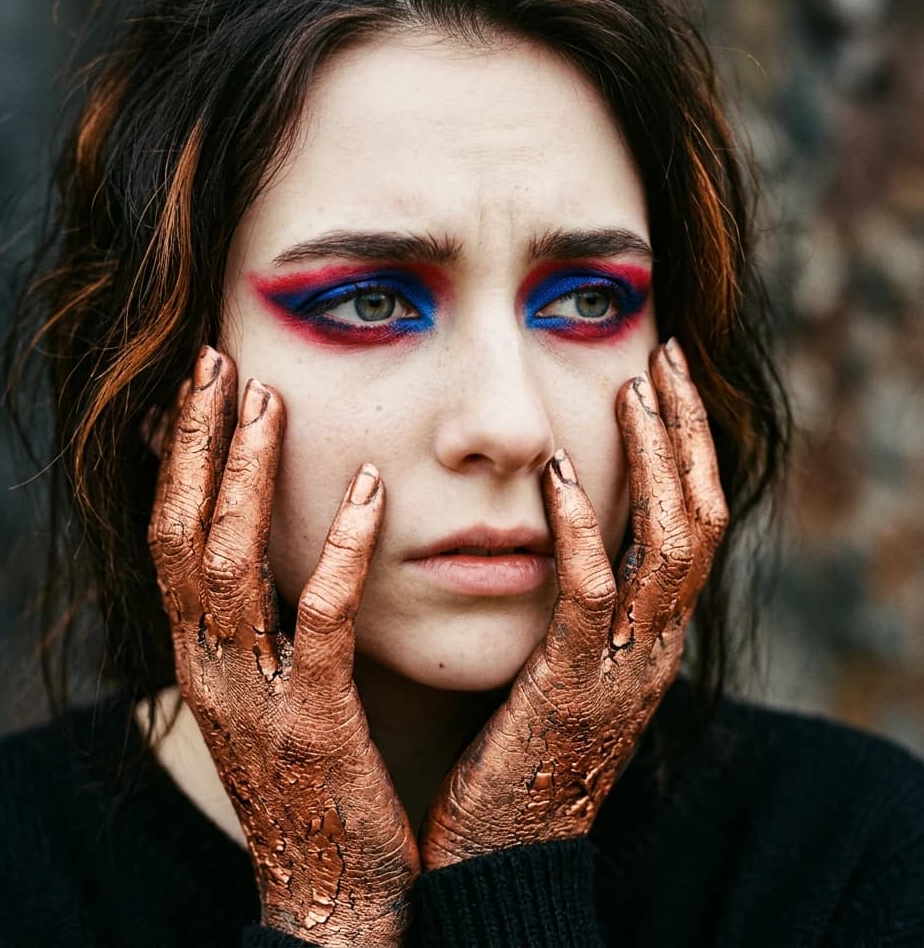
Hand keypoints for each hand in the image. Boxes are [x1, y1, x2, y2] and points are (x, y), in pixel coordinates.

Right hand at [148, 347, 418, 946]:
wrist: (331, 891)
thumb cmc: (313, 777)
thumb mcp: (273, 689)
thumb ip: (269, 620)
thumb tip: (283, 544)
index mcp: (201, 656)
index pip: (171, 537)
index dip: (181, 459)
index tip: (202, 387)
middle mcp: (208, 669)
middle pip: (180, 534)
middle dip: (196, 445)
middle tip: (216, 363)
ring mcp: (253, 698)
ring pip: (229, 566)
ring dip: (245, 477)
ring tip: (267, 402)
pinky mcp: (314, 725)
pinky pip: (321, 621)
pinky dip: (340, 550)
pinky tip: (370, 489)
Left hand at [418, 339, 727, 868]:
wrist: (505, 852)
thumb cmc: (521, 746)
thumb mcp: (566, 664)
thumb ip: (579, 604)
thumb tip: (565, 530)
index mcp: (653, 635)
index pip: (697, 523)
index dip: (688, 448)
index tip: (660, 378)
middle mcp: (657, 645)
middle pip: (703, 518)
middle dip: (687, 433)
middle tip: (663, 356)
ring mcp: (624, 668)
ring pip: (670, 547)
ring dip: (656, 463)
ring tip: (630, 389)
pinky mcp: (571, 688)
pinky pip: (591, 599)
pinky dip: (585, 533)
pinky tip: (562, 478)